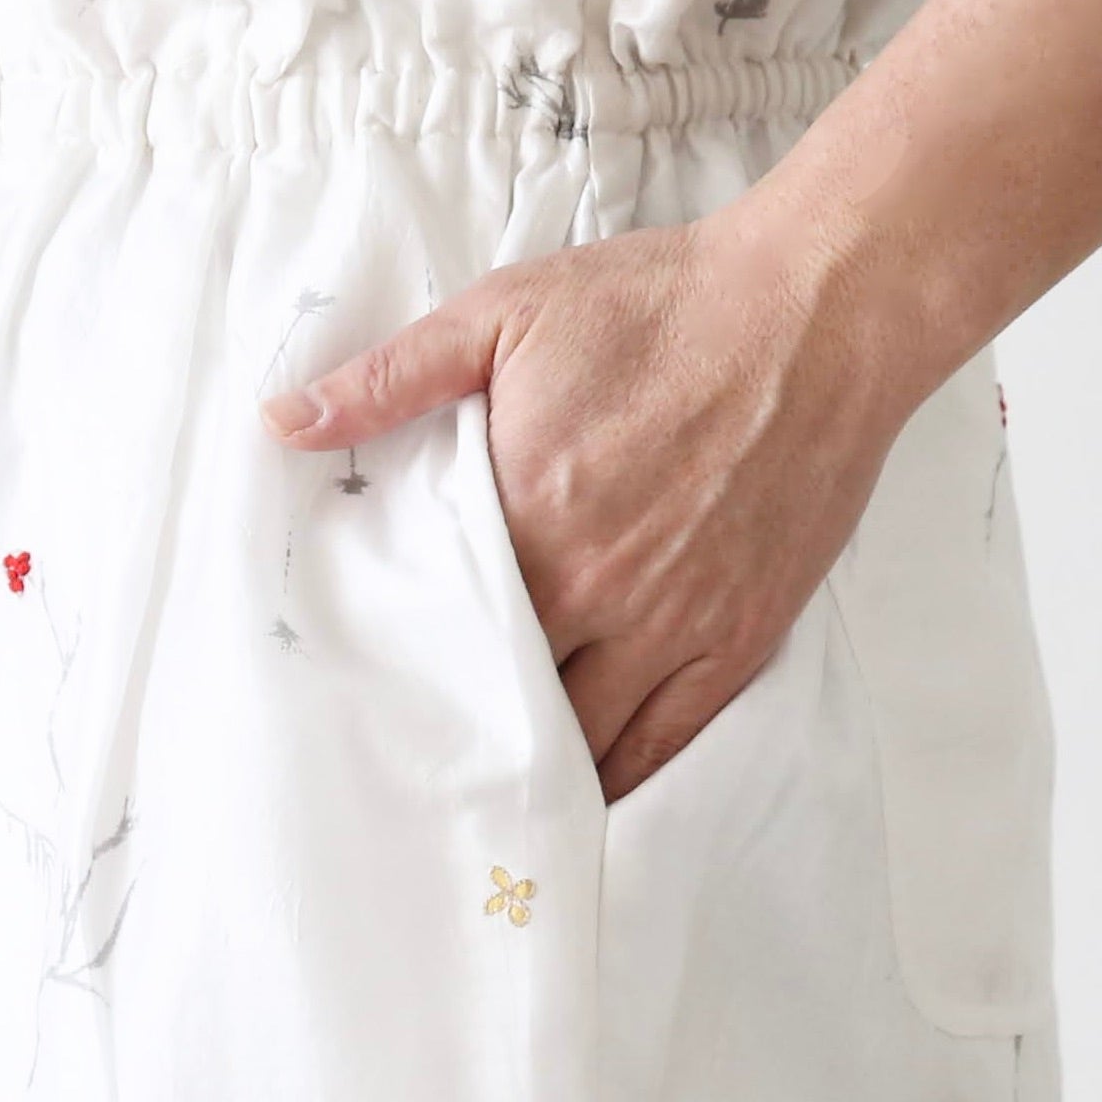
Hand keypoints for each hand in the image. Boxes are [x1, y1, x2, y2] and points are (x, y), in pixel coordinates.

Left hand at [258, 195, 927, 802]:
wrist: (815, 314)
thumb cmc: (663, 307)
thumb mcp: (508, 313)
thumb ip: (394, 378)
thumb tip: (286, 420)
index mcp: (531, 515)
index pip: (441, 628)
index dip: (405, 664)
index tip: (370, 690)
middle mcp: (600, 589)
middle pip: (507, 699)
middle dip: (463, 728)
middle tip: (418, 759)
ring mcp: (675, 625)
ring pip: (585, 740)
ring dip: (537, 766)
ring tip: (489, 791)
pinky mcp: (740, 639)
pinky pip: (667, 742)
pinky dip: (619, 776)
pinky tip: (582, 795)